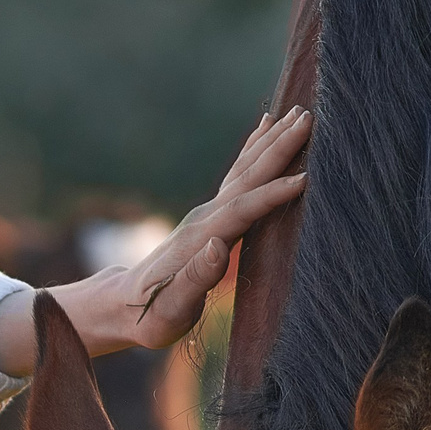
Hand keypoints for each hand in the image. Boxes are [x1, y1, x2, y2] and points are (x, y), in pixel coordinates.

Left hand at [0, 107, 311, 374]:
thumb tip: (217, 247)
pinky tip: (264, 127)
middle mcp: (205, 218)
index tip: (305, 179)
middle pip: (247, 177)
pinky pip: (237, 174)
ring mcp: (206, 213)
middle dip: (278, 148)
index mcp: (201, 240)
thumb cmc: (151, 316)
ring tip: (298, 113)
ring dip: (271, 141)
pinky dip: (254, 149)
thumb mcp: (172, 307)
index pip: (242, 211)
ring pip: (244, 169)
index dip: (272, 196)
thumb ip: (195, 280)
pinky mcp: (208, 215)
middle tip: (309, 117)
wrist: (121, 306)